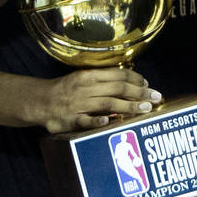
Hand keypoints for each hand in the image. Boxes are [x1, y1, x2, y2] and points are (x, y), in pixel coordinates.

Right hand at [30, 68, 160, 133]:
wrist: (40, 101)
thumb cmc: (66, 90)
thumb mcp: (83, 78)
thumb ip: (103, 80)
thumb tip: (129, 82)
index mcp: (89, 76)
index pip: (117, 74)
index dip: (135, 79)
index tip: (148, 84)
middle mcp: (86, 88)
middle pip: (117, 89)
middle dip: (139, 93)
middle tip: (156, 97)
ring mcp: (79, 104)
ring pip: (108, 104)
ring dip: (129, 106)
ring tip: (146, 109)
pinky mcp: (72, 120)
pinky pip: (86, 121)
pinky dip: (98, 121)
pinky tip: (109, 122)